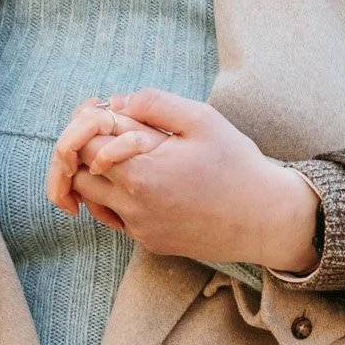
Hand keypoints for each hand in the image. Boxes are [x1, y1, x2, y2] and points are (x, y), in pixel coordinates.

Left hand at [54, 89, 320, 273]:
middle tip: (106, 130)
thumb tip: (116, 102)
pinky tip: (140, 180)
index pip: (82, 146)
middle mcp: (133, 206)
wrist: (266, 220)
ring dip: (97, 175)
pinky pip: (115, 218)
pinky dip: (116, 197)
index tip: (105, 112)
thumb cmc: (238, 165)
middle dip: (84, 149)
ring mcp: (140, 228)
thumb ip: (153, 103)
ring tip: (122, 154)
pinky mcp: (150, 242)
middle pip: (78, 175)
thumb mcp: (201, 119)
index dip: (87, 123)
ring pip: (92, 200)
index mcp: (140, 172)